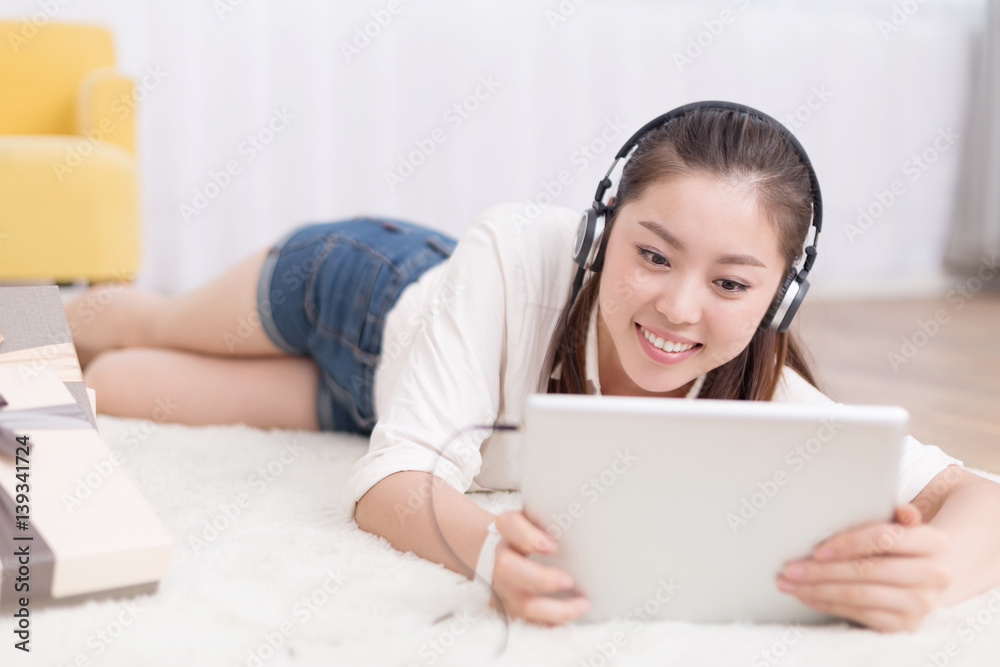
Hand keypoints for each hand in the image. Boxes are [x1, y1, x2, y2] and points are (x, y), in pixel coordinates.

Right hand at [489, 510, 589, 624]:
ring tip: (582, 605)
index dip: (527, 536)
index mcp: (506, 530)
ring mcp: (503, 586)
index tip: (552, 546)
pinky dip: (550, 623)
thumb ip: (550, 515)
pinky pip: (528, 621)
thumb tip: (581, 508)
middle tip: (568, 581)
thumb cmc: (528, 534)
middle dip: (540, 578)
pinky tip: (570, 624)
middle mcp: (500, 558)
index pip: (508, 525)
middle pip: (509, 568)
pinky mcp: (509, 607)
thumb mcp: (535, 518)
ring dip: (554, 608)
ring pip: (521, 603)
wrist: (499, 552)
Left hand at [776, 504, 952, 631]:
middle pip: (868, 570)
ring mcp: (922, 603)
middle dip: (822, 570)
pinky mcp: (906, 625)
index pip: (885, 539)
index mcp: (935, 543)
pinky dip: (828, 604)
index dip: (849, 544)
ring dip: (818, 588)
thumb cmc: (900, 545)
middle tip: (790, 568)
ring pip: (860, 594)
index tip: (816, 550)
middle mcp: (936, 575)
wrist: (924, 577)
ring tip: (789, 582)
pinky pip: (860, 614)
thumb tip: (899, 509)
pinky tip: (807, 595)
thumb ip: (894, 515)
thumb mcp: (899, 526)